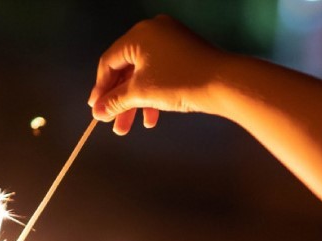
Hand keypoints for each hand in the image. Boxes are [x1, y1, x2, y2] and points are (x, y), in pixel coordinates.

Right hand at [88, 15, 225, 134]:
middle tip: (113, 124)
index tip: (96, 110)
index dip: (101, 88)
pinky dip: (153, 94)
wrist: (224, 82)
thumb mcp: (142, 93)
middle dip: (120, 100)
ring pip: (144, 75)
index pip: (109, 62)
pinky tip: (152, 118)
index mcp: (139, 34)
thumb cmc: (179, 81)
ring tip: (130, 127)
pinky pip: (159, 73)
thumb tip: (97, 112)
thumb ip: (116, 101)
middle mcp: (153, 32)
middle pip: (126, 70)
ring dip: (136, 102)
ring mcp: (170, 41)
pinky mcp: (184, 54)